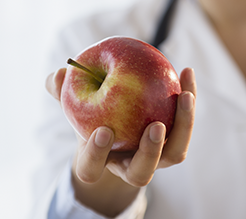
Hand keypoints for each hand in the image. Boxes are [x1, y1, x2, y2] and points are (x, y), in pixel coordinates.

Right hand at [46, 67, 195, 215]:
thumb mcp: (72, 102)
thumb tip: (57, 75)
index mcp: (98, 162)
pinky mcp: (174, 141)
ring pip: (174, 153)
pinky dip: (188, 102)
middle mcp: (129, 166)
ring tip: (184, 96)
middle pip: (141, 173)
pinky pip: (184, 125)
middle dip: (150, 152)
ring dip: (182, 127)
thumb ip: (61, 91)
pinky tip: (186, 73)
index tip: (104, 130)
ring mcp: (155, 158)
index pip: (92, 167)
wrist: (116, 121)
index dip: (97, 153)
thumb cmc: (90, 112)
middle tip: (156, 126)